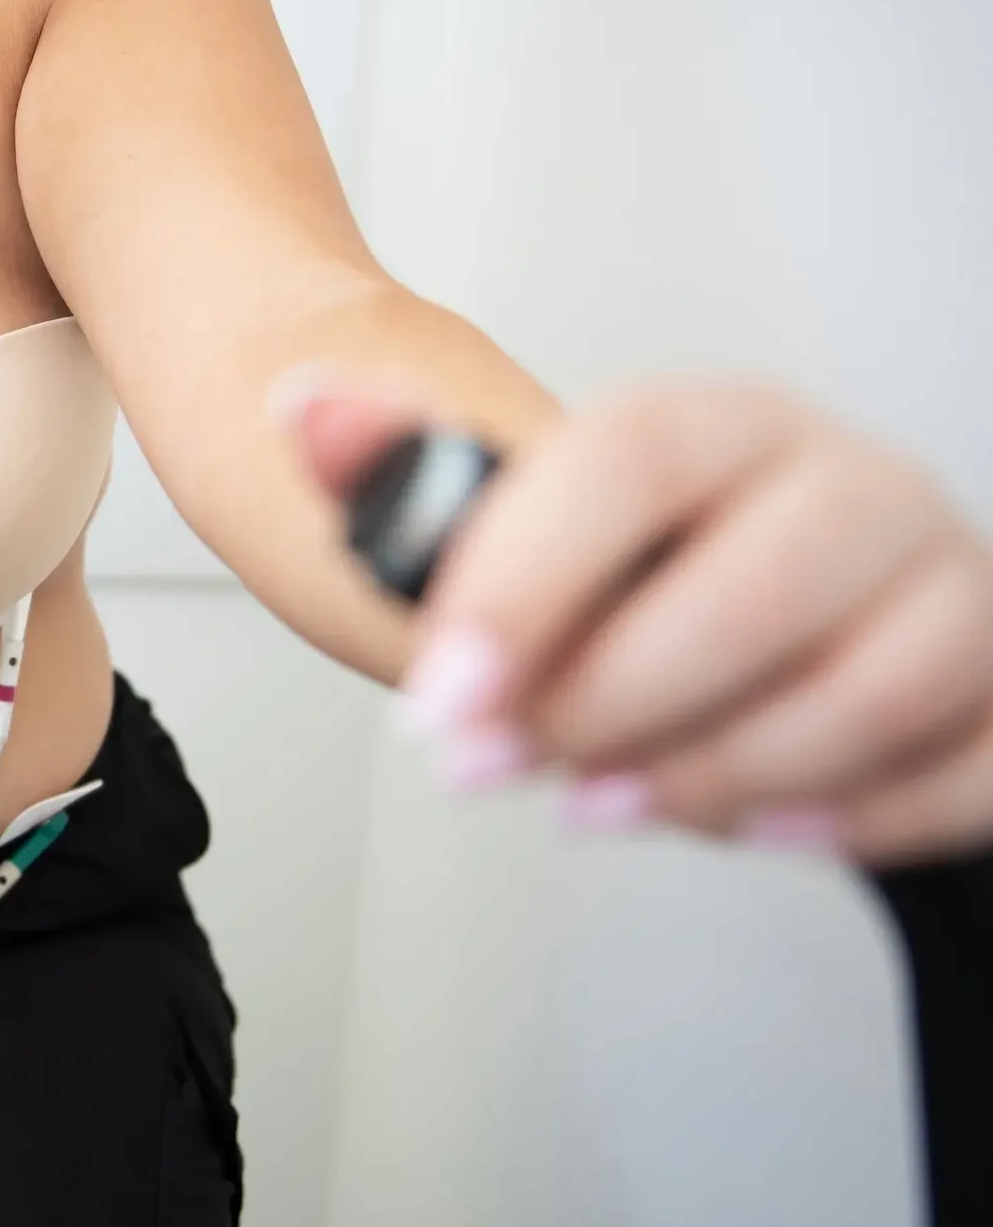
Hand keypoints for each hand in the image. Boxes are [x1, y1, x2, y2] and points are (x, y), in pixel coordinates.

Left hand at [287, 373, 992, 865]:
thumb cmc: (640, 590)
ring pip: (869, 682)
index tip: (439, 695)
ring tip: (601, 803)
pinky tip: (747, 824)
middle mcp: (851, 485)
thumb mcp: (513, 535)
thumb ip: (407, 478)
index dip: (531, 578)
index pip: (635, 456)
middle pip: (761, 580)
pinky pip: (959, 768)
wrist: (793, 648)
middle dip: (608, 700)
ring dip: (712, 769)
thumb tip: (300, 402)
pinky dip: (844, 817)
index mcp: (720, 426)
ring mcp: (948, 584)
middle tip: (496, 765)